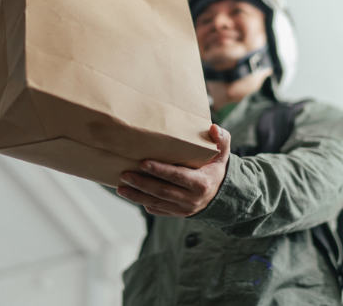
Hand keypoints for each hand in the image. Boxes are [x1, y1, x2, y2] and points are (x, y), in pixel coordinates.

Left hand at [116, 125, 230, 216]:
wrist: (220, 193)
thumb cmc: (216, 168)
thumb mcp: (222, 153)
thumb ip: (221, 139)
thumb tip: (213, 127)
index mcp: (201, 183)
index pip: (178, 176)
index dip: (160, 170)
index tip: (143, 163)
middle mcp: (192, 199)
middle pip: (163, 191)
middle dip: (142, 184)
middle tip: (124, 175)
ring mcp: (183, 209)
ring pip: (157, 203)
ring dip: (137, 196)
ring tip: (120, 188)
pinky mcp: (177, 214)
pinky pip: (158, 210)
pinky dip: (143, 203)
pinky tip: (131, 195)